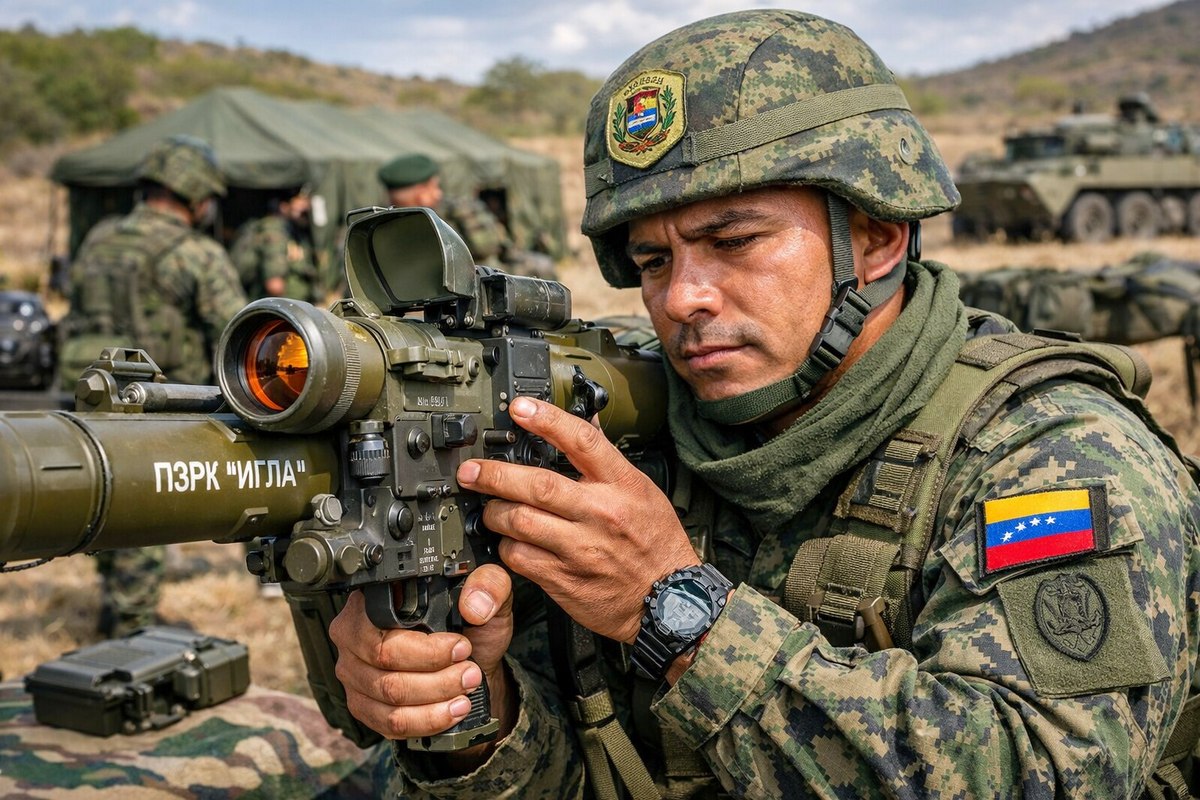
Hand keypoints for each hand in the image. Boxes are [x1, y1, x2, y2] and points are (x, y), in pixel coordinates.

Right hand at [328, 564, 514, 747]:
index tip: (461, 647)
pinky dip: (427, 719)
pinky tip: (452, 711)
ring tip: (467, 689)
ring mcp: (353, 673)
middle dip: (436, 671)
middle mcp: (353, 634)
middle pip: (384, 660)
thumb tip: (474, 605)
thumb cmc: (469, 626)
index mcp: (374, 598)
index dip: (425, 642)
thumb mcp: (489, 595)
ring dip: (436, 696)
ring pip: (389, 693)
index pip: (382, 621)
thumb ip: (489, 585)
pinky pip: (390, 721)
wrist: (469, 663)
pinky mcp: (363, 706)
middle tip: (470, 671)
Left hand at [457, 396, 698, 643]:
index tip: (519, 408)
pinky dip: (506, 547)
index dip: (547, 420)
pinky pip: (519, 558)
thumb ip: (608, 463)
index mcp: (622, 485)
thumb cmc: (656, 544)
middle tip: (472, 471)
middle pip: (537, 485)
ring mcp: (580, 548)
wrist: (670, 602)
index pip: (582, 441)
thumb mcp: (643, 493)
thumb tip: (585, 425)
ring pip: (519, 521)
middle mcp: (600, 513)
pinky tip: (508, 542)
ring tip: (490, 508)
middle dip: (495, 474)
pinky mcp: (564, 579)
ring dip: (495, 513)